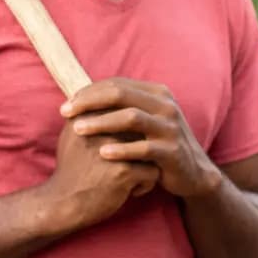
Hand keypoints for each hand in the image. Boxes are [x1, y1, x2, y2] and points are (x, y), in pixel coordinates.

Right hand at [41, 116, 160, 230]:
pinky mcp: (123, 171)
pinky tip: (130, 190)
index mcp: (91, 114)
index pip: (128, 111)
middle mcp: (103, 128)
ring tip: (133, 173)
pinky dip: (145, 183)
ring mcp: (114, 149)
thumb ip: (92, 113)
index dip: (132, 133)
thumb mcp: (74, 133)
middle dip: (143, 144)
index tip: (120, 148)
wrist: (62, 203)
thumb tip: (113, 95)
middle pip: (143, 128)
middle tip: (132, 161)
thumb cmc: (72, 169)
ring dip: (146, 162)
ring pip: (152, 148)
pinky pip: (153, 172)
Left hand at [61, 78, 223, 199]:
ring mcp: (171, 128)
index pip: (117, 84)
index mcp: (157, 93)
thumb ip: (121, 108)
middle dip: (90, 102)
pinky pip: (144, 148)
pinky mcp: (173, 151)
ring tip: (77, 130)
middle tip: (66, 112)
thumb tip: (81, 98)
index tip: (66, 105)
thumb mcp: (145, 121)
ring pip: (132, 117)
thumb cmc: (157, 145)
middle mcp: (166, 105)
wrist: (192, 173)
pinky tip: (102, 153)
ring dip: (101, 122)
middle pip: (122, 94)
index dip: (89, 92)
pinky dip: (121, 149)